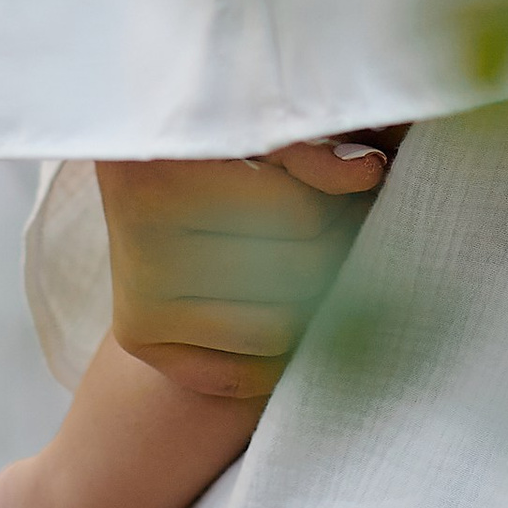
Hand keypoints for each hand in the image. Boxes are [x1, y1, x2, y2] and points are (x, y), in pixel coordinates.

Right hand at [96, 138, 397, 396]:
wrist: (138, 175)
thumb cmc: (214, 145)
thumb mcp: (257, 133)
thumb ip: (310, 151)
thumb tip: (369, 172)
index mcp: (164, 177)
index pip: (301, 217)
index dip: (341, 207)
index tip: (355, 193)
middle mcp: (141, 243)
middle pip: (294, 278)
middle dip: (336, 253)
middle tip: (347, 231)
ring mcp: (137, 298)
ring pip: (277, 331)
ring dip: (314, 303)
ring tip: (318, 265)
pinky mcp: (139, 337)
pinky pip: (241, 373)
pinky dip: (276, 356)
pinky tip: (281, 309)